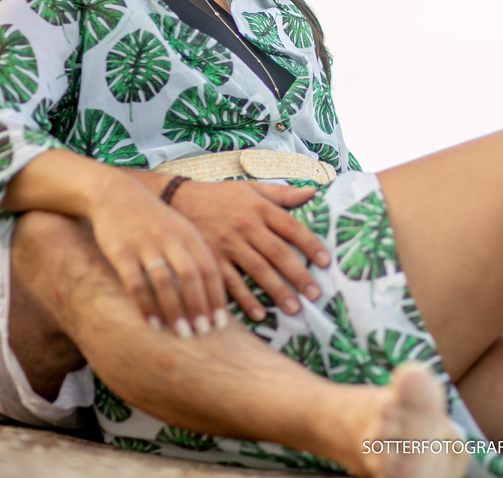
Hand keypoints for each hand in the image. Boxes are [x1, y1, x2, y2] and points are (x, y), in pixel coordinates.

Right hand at [87, 175, 227, 335]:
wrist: (115, 193)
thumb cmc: (154, 219)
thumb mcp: (181, 229)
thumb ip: (197, 254)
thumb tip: (220, 289)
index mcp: (189, 234)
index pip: (210, 268)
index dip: (217, 296)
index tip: (222, 322)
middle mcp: (171, 238)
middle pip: (192, 276)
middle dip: (200, 306)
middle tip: (204, 332)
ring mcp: (145, 244)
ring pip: (165, 281)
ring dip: (175, 310)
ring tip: (182, 333)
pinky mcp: (121, 251)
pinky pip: (135, 283)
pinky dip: (145, 305)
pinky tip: (152, 324)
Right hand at [168, 181, 329, 321]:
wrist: (177, 200)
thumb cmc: (220, 196)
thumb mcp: (251, 188)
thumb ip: (282, 193)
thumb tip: (313, 191)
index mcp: (259, 208)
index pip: (291, 227)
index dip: (310, 245)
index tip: (325, 262)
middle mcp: (246, 226)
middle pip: (277, 253)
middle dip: (298, 275)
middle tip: (315, 294)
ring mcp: (227, 244)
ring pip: (257, 270)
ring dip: (277, 291)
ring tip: (294, 308)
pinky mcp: (211, 259)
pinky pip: (231, 283)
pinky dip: (245, 300)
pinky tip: (260, 314)